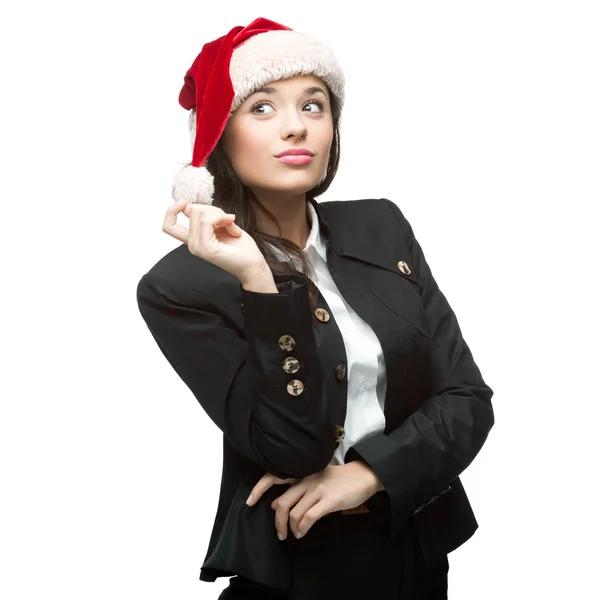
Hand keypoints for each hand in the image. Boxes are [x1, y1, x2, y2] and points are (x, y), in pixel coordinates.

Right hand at [162, 200, 267, 281]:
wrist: (253, 265)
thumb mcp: (221, 225)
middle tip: (228, 220)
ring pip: (199, 213)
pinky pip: (207, 221)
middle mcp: (192, 244)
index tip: (186, 202)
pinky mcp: (205, 248)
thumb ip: (206, 217)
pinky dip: (222, 218)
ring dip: (220, 214)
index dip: (172, 210)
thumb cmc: (242, 248)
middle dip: (213, 209)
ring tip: (232, 227)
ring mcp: (197, 247)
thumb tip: (191, 205)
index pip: (168, 225)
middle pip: (192, 210)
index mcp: (194, 240)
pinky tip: (233, 228)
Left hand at [246, 462, 383, 540]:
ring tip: (293, 534)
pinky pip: (308, 517)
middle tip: (280, 533)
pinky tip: (302, 533)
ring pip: (293, 512)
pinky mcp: (328, 500)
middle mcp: (306, 479)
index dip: (259, 489)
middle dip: (277, 522)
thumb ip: (297, 489)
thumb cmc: (339, 479)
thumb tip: (275, 504)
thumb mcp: (315, 479)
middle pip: (281, 503)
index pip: (274, 477)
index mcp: (302, 473)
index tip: (249, 502)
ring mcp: (317, 489)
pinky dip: (302, 528)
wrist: (363, 475)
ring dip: (290, 528)